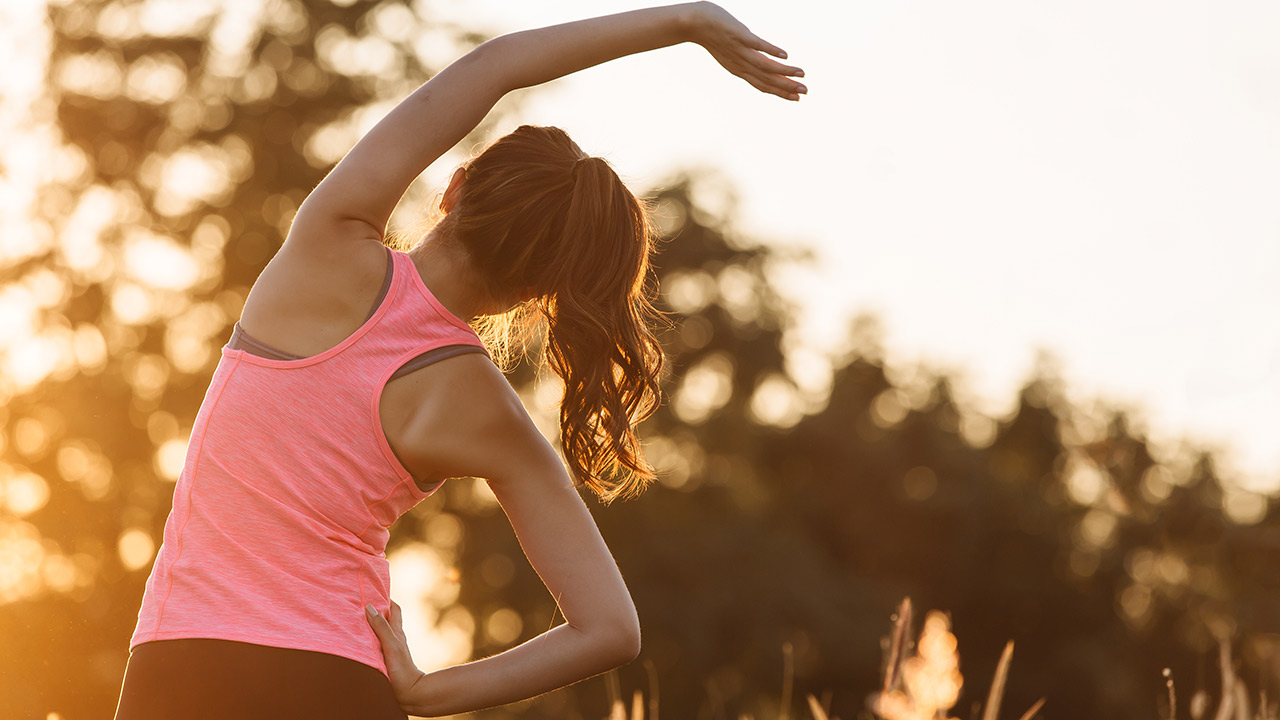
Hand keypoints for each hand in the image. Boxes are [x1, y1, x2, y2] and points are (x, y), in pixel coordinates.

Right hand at [365, 601, 427, 710]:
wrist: (409, 692)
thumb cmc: (402, 668)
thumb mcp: (391, 644)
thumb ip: (381, 627)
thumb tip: (371, 607)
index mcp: (396, 631)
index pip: (393, 608)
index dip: (386, 598)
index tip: (374, 589)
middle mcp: (394, 638)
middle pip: (387, 618)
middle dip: (377, 609)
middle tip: (361, 602)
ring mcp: (390, 649)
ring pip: (381, 631)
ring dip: (371, 625)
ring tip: (356, 619)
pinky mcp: (386, 660)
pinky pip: (376, 644)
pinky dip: (369, 640)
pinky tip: (360, 642)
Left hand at [686, 2, 805, 99]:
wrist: (693, 23)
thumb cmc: (713, 34)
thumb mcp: (730, 51)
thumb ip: (745, 58)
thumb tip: (756, 60)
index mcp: (739, 69)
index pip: (762, 85)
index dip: (780, 92)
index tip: (797, 99)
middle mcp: (741, 64)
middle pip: (767, 79)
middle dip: (787, 86)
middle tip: (805, 92)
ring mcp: (740, 50)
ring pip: (765, 65)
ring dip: (784, 71)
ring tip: (801, 73)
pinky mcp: (739, 35)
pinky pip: (757, 45)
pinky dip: (771, 51)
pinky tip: (785, 55)